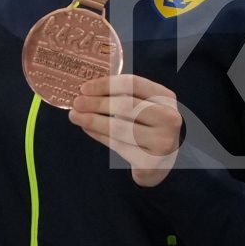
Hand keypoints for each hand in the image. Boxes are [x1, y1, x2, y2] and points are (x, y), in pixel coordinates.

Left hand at [69, 73, 183, 186]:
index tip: (84, 88)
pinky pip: (117, 146)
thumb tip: (86, 91)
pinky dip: (99, 136)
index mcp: (166, 98)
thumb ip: (121, 95)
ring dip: (92, 121)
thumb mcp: (141, 106)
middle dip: (96, 103)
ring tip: (75, 116)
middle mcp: (169, 118)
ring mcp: (162, 142)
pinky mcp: (150, 161)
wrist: (162, 161)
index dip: (105, 84)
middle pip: (125, 105)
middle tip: (76, 103)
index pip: (133, 84)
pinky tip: (88, 130)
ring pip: (119, 128)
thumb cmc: (146, 126)